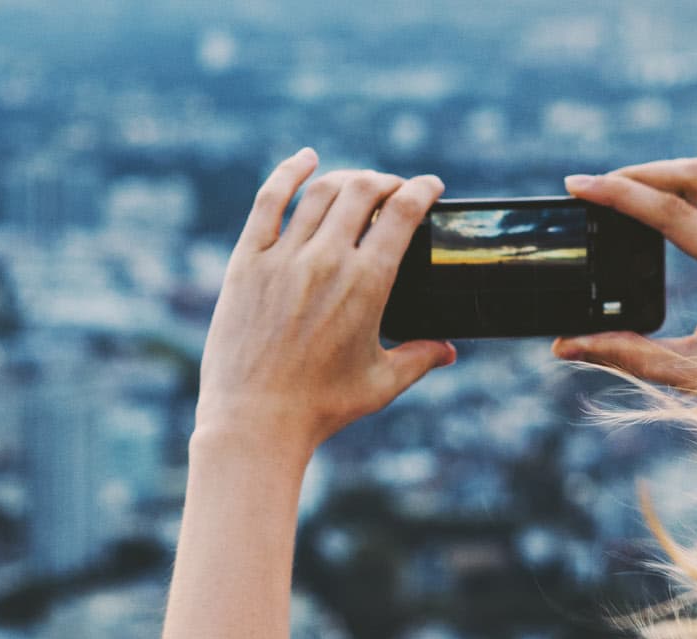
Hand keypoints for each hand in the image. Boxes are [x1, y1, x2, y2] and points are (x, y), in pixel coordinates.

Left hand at [195, 149, 456, 457]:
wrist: (255, 421)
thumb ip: (419, 359)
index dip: (421, 189)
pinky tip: (306, 159)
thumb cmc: (322, 408)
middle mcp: (326, 260)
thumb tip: (449, 350)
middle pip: (363, 191)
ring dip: (347, 178)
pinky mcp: (247, 262)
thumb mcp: (381, 384)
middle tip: (393, 189)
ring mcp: (283, 258)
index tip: (430, 186)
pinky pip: (269, 201)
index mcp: (367, 284)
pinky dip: (289, 173)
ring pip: (321, 192)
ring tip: (358, 183)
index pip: (402, 212)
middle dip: (386, 181)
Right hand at [556, 159, 696, 428]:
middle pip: (696, 175)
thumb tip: (566, 345)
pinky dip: (693, 186)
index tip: (579, 186)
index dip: (619, 194)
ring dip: (668, 173)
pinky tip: (665, 202)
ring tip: (624, 187)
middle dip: (640, 173)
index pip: (671, 212)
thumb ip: (626, 355)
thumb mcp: (690, 375)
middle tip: (594, 185)